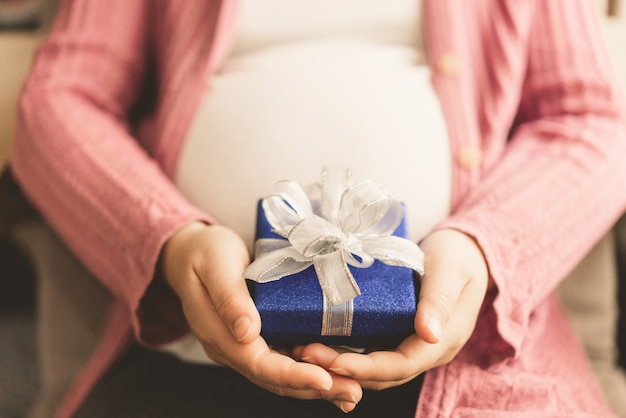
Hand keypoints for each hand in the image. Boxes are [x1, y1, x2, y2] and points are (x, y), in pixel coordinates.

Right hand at [161, 222, 361, 411]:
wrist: (190, 253)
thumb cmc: (205, 252)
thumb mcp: (215, 265)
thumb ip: (229, 297)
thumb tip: (247, 332)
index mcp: (219, 334)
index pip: (259, 364)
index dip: (292, 375)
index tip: (324, 380)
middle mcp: (232, 348)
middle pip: (274, 379)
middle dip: (314, 389)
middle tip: (353, 393)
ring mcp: (245, 346)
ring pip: (282, 376)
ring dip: (317, 386)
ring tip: (352, 391)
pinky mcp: (258, 338)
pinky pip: (285, 361)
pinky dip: (310, 370)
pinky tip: (336, 373)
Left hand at [295, 228, 490, 389]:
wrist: (467, 251)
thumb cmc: (459, 256)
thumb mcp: (451, 270)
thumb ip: (440, 300)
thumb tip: (429, 335)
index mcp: (444, 340)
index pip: (401, 365)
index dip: (366, 367)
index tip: (333, 362)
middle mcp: (429, 350)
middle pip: (384, 373)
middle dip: (344, 369)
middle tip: (305, 356)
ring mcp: (415, 345)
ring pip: (377, 368)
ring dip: (341, 365)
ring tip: (305, 352)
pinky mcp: (402, 335)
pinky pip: (375, 353)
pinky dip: (349, 353)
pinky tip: (323, 344)